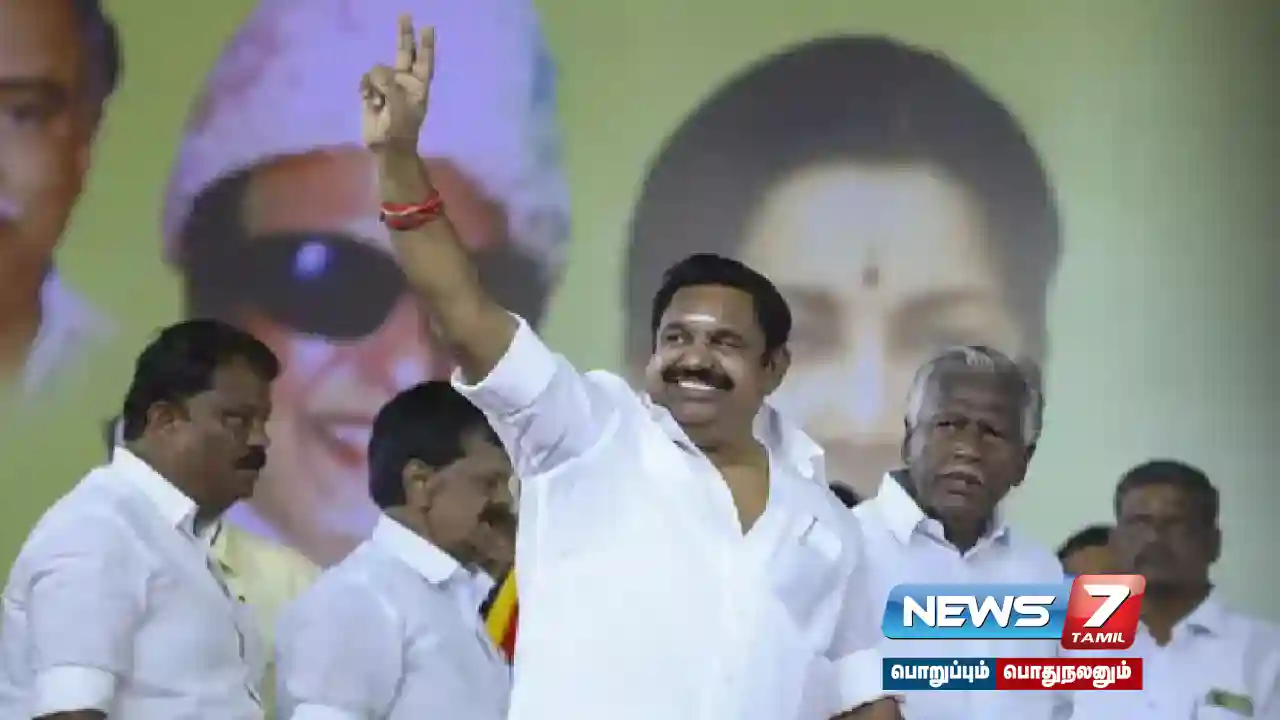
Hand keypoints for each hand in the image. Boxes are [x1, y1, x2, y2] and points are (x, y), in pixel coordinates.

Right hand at [360, 15, 433, 153]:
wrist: (385, 147)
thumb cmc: (400, 129)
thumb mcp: (400, 105)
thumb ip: (389, 84)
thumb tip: (375, 72)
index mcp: (418, 86)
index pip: (424, 61)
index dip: (425, 45)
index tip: (428, 27)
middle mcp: (404, 82)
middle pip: (404, 52)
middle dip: (404, 34)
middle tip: (405, 14)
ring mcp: (388, 86)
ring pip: (378, 69)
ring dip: (375, 82)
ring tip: (378, 101)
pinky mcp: (372, 92)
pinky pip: (366, 79)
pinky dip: (365, 87)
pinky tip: (367, 99)